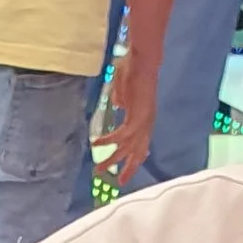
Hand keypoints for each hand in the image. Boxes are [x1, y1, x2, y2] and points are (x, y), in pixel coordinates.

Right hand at [94, 49, 155, 186]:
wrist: (142, 59)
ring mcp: (143, 121)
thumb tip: (118, 106)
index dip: (137, 156)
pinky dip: (108, 140)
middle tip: (119, 182)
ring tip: (98, 169)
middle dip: (128, 168)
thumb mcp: (124, 88)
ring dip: (112, 159)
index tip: (131, 167)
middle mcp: (147, 122)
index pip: (143, 142)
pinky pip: (120, 135)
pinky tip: (96, 144)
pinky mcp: (136, 118)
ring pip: (127, 148)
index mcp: (146, 116)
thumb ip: (121, 98)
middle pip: (138, 152)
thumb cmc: (133, 67)